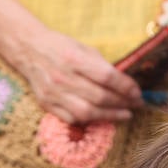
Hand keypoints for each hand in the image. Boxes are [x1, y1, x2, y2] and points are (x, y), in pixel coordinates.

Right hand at [10, 28, 143, 123]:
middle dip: (122, 103)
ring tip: (124, 115)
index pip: (107, 77)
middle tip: (135, 105)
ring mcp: (54, 93)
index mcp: (74, 59)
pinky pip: (72, 118)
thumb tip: (124, 85)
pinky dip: (89, 120)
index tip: (137, 93)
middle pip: (100, 97)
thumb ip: (102, 66)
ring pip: (87, 112)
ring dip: (110, 116)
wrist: (29, 49)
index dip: (126, 87)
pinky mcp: (47, 104)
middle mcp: (63, 77)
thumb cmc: (61, 47)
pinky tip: (101, 117)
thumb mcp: (83, 48)